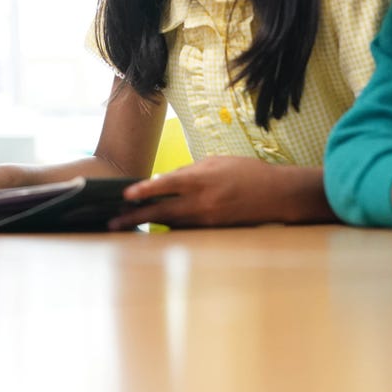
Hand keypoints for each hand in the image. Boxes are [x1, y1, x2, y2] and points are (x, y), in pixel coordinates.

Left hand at [111, 157, 321, 229]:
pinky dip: (170, 226)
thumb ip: (190, 171)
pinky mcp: (213, 230)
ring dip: (149, 222)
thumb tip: (166, 180)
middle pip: (161, 211)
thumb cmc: (248, 172)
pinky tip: (157, 225)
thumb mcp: (216, 162)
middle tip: (114, 221)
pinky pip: (185, 229)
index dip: (143, 191)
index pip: (165, 185)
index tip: (125, 195)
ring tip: (128, 223)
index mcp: (201, 179)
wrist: (278, 194)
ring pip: (170, 223)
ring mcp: (208, 219)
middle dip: (135, 216)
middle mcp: (202, 201)